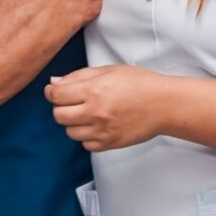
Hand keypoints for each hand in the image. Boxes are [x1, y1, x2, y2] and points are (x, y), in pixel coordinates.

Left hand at [45, 65, 170, 151]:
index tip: (55, 91)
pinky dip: (87, 136)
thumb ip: (78, 76)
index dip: (52, 92)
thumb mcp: (108, 70)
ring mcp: (102, 131)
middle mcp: (95, 112)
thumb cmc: (139, 83)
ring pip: (70, 132)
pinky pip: (85, 145)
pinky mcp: (110, 144)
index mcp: (93, 91)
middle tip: (72, 102)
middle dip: (61, 107)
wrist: (164, 104)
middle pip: (58, 115)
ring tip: (88, 113)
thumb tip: (54, 83)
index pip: (56, 95)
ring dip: (74, 122)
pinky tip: (97, 125)